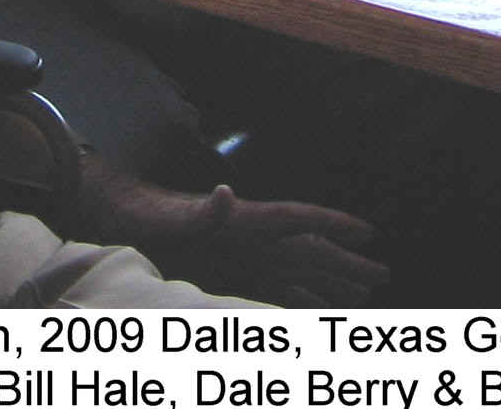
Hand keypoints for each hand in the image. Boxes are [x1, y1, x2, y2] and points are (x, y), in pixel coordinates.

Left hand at [107, 179, 386, 306]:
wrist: (117, 218)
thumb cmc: (146, 217)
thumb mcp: (172, 217)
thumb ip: (202, 211)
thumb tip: (225, 194)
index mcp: (246, 223)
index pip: (298, 222)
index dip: (334, 225)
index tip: (368, 231)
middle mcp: (251, 238)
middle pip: (307, 251)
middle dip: (344, 262)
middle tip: (383, 274)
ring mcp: (240, 258)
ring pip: (296, 272)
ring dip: (327, 281)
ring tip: (361, 291)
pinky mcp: (226, 275)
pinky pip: (272, 290)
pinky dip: (297, 299)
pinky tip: (313, 306)